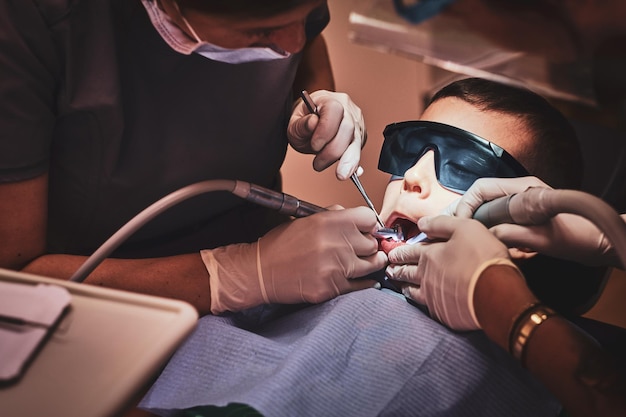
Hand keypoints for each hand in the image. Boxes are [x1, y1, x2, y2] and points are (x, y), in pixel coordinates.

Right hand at [202, 207, 386, 313]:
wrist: (261, 272)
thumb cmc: (281, 245)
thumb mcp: (305, 219)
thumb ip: (333, 216)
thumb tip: (359, 219)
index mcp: (328, 222)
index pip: (368, 218)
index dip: (369, 224)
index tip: (367, 229)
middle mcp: (334, 243)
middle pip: (372, 242)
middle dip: (369, 245)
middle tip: (363, 248)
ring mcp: (335, 267)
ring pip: (372, 265)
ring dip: (370, 263)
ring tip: (365, 263)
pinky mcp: (332, 288)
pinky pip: (361, 286)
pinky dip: (365, 283)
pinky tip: (363, 280)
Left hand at [288, 90, 365, 179]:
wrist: (311, 124)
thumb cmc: (303, 122)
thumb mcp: (293, 124)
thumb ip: (301, 125)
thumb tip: (313, 123)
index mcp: (328, 100)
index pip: (334, 110)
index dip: (325, 129)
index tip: (314, 145)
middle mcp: (347, 109)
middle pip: (348, 128)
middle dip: (333, 150)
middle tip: (318, 164)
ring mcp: (356, 123)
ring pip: (357, 142)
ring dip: (346, 160)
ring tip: (339, 174)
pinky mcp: (360, 137)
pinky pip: (359, 151)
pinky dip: (354, 163)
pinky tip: (351, 172)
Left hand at [386, 215, 519, 330]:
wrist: (497, 292)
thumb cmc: (483, 257)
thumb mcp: (465, 228)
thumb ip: (441, 224)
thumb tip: (422, 223)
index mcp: (430, 256)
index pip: (408, 252)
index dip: (399, 252)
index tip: (391, 255)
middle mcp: (426, 277)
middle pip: (406, 272)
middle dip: (397, 269)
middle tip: (389, 270)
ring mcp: (433, 297)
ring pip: (413, 292)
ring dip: (405, 287)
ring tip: (400, 286)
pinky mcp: (443, 314)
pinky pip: (428, 307)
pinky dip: (422, 303)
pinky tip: (422, 303)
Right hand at [448, 176, 620, 266]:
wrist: (600, 245)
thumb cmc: (579, 237)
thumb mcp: (542, 239)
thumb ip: (512, 234)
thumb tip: (485, 235)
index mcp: (524, 190)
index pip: (481, 189)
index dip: (464, 205)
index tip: (458, 224)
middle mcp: (520, 193)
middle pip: (480, 200)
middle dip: (468, 219)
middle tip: (453, 234)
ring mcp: (521, 206)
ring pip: (488, 215)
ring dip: (484, 231)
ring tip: (486, 245)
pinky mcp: (524, 219)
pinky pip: (499, 225)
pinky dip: (498, 238)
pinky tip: (509, 251)